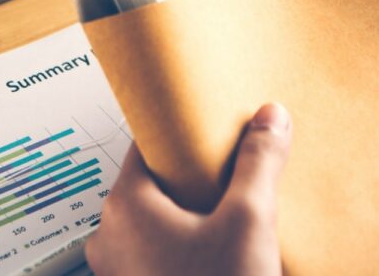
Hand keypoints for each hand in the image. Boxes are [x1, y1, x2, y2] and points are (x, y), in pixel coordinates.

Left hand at [84, 104, 290, 275]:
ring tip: (232, 210)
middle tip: (231, 169)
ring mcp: (119, 271)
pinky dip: (184, 244)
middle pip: (153, 182)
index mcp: (125, 205)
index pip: (148, 142)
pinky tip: (220, 248)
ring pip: (155, 220)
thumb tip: (269, 118)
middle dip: (193, 175)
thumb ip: (259, 163)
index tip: (210, 125)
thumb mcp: (250, 223)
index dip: (183, 131)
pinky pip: (157, 253)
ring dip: (191, 213)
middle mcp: (110, 236)